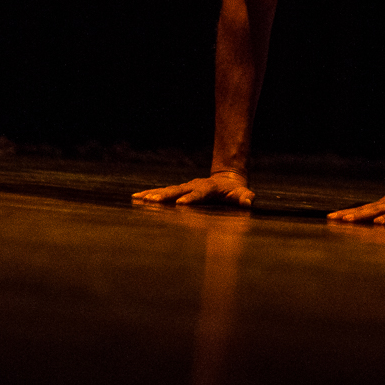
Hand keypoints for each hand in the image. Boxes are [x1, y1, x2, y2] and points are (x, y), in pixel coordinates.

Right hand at [132, 170, 254, 207]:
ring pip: (166, 190)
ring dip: (152, 194)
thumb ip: (244, 198)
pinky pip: (162, 192)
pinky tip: (136, 198)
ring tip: (136, 198)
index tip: (180, 204)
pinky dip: (149, 194)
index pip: (198, 194)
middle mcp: (193, 185)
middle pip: (177, 190)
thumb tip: (248, 202)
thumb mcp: (241, 194)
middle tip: (150, 201)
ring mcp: (184, 187)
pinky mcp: (178, 190)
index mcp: (208, 188)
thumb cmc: (234, 191)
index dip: (190, 198)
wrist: (225, 179)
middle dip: (164, 196)